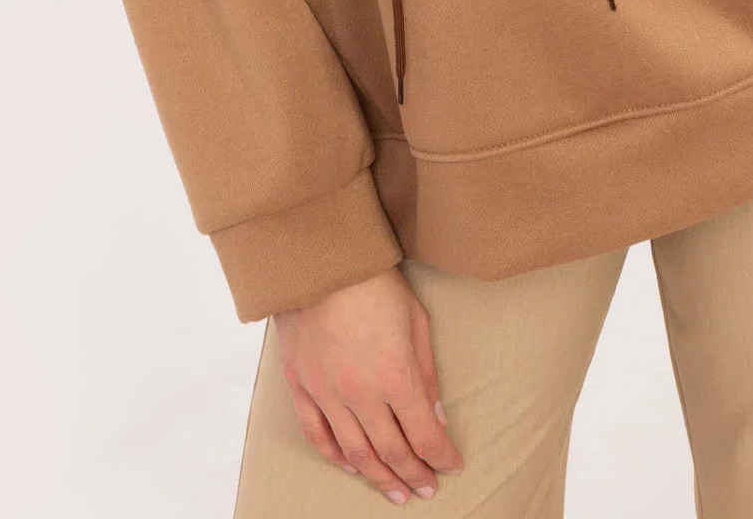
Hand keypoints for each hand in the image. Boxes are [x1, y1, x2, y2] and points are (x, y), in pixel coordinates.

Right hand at [272, 264, 463, 503]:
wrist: (320, 261)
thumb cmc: (375, 283)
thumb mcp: (416, 319)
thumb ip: (428, 373)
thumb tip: (437, 416)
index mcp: (395, 375)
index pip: (424, 435)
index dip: (442, 457)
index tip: (452, 467)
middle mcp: (360, 393)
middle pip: (392, 452)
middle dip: (414, 475)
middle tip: (427, 489)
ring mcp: (326, 393)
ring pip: (355, 453)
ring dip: (379, 478)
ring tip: (396, 492)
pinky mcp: (300, 386)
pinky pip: (317, 435)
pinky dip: (335, 457)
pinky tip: (351, 467)